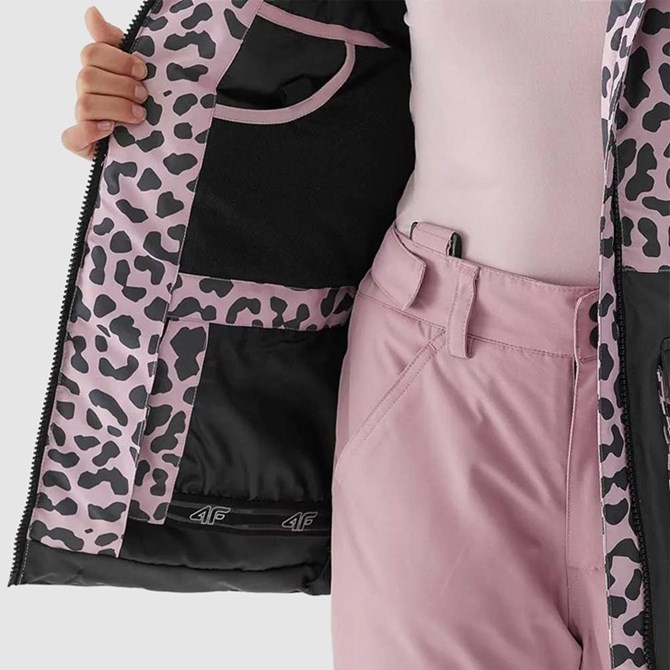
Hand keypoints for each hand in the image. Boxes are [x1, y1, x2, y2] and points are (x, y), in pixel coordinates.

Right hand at [61, 5, 148, 159]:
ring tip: (140, 115)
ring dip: (116, 107)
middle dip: (121, 85)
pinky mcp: (82, 144)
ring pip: (85, 104)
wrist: (158, 143)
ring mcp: (83, 119)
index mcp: (97, 71)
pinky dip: (89, 132)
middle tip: (144, 96)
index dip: (118, 60)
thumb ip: (114, 41)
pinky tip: (110, 129)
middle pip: (87, 77)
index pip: (92, 53)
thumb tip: (91, 12)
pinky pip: (70, 137)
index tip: (144, 71)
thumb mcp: (136, 70)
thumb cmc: (144, 101)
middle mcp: (86, 93)